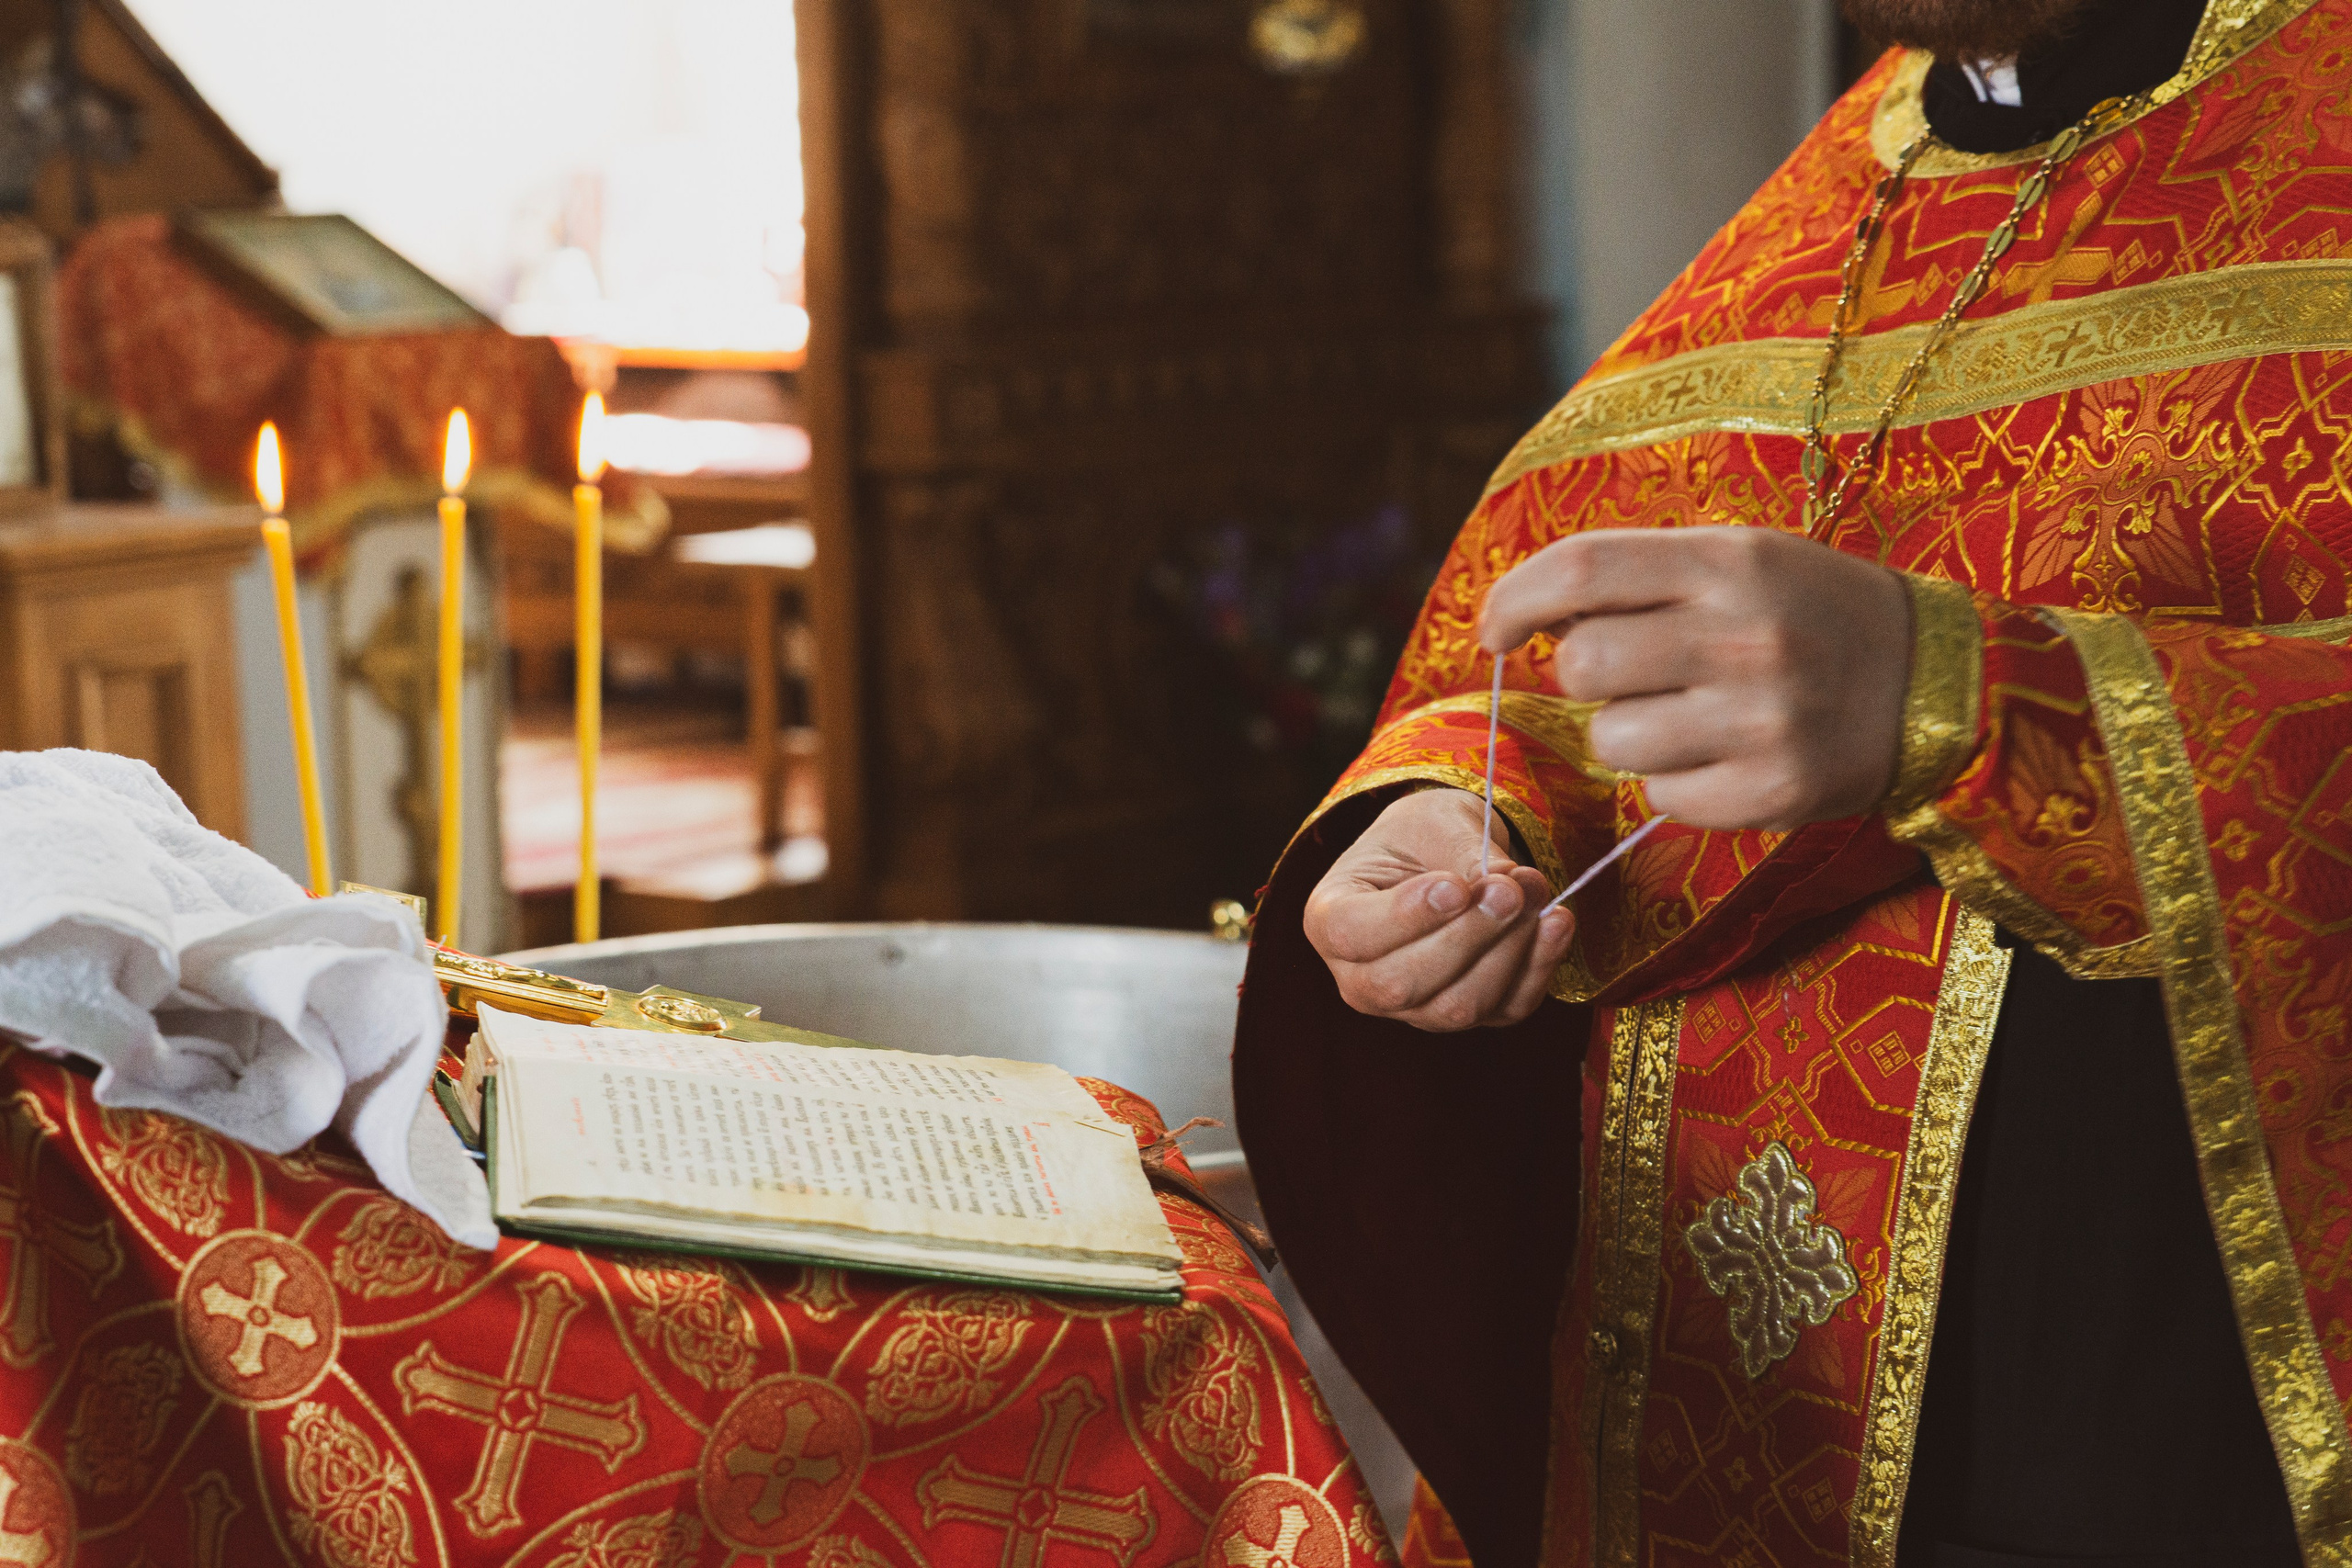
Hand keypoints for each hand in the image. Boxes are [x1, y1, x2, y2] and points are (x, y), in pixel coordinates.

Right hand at [1304, 787, 1575, 1031]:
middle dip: (1467, 937)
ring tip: (1536, 893)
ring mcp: (1414, 1007)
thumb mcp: (1433, 823)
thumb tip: (1510, 887)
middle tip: (1510, 887)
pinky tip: (1557, 922)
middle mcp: (1360, 977)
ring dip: (1507, 952)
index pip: (1352, 935)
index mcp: (1329, 919)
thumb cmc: (1423, 834)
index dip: (1405, 917)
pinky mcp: (1470, 1015)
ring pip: (1456, 1008)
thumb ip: (1464, 855)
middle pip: (1403, 984)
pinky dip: (1539, 966)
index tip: (1455, 885)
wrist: (1446, 855)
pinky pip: (1506, 1008)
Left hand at [1478, 527, 1911, 831]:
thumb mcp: (1742, 558)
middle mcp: (1742, 636)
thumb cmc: (1811, 613)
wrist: (1937, 683)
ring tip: (1687, 715)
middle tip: (1624, 673)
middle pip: (1583, 664)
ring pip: (1612, 740)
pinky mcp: (1771, 790)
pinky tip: (1725, 754)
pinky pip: (1662, 797)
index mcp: (1729, 561)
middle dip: (1581, 674)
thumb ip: (1643, 575)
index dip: (1516, 599)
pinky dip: (1675, 782)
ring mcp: (1759, 719)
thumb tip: (1535, 613)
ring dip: (1626, 733)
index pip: (1581, 569)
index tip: (1497, 629)